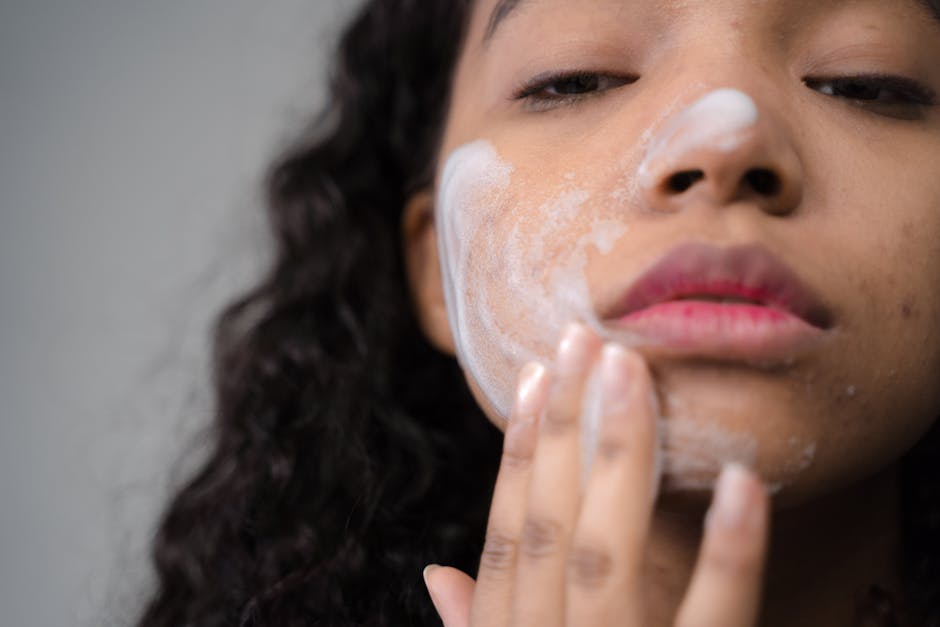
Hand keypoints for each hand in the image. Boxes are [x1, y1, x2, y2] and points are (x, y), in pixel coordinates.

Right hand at [424, 323, 769, 625]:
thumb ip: (472, 625)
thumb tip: (435, 572)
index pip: (509, 531)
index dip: (519, 451)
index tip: (534, 376)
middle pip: (550, 520)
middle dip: (563, 424)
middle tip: (584, 338)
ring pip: (605, 548)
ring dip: (619, 452)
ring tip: (630, 370)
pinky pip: (713, 616)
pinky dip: (729, 550)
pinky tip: (743, 480)